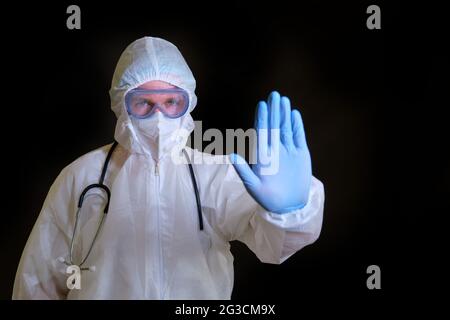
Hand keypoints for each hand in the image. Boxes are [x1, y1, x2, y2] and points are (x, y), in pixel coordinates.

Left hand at [230, 91, 311, 213]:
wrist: (288, 206)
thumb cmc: (267, 198)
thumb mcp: (253, 186)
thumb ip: (243, 171)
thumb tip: (231, 156)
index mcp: (263, 155)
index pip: (261, 132)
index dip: (262, 118)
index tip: (262, 105)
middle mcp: (275, 149)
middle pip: (274, 126)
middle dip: (274, 111)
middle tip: (274, 94)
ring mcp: (288, 151)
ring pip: (286, 128)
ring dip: (285, 114)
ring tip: (284, 100)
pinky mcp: (300, 154)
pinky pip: (298, 136)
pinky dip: (297, 126)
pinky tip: (294, 114)